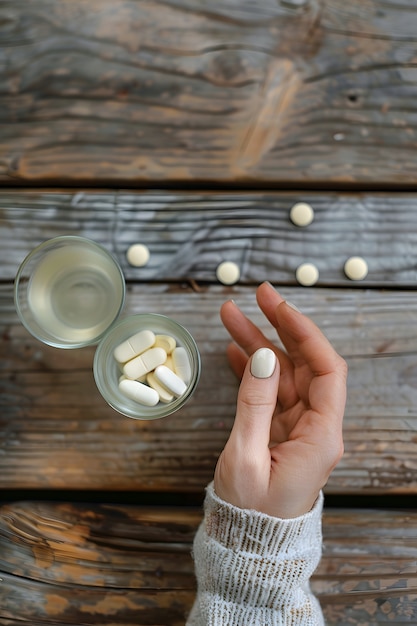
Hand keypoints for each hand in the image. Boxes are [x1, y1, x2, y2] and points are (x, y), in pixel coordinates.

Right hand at [214, 282, 346, 518]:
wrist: (248, 550)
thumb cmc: (250, 515)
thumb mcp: (246, 457)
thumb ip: (255, 403)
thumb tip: (265, 356)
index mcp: (320, 436)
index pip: (326, 369)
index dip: (305, 332)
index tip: (278, 307)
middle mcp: (315, 427)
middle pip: (304, 364)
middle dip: (281, 327)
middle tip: (258, 295)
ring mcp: (297, 428)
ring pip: (283, 374)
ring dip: (259, 344)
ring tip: (230, 316)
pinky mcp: (279, 432)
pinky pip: (269, 392)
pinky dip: (252, 369)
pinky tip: (234, 350)